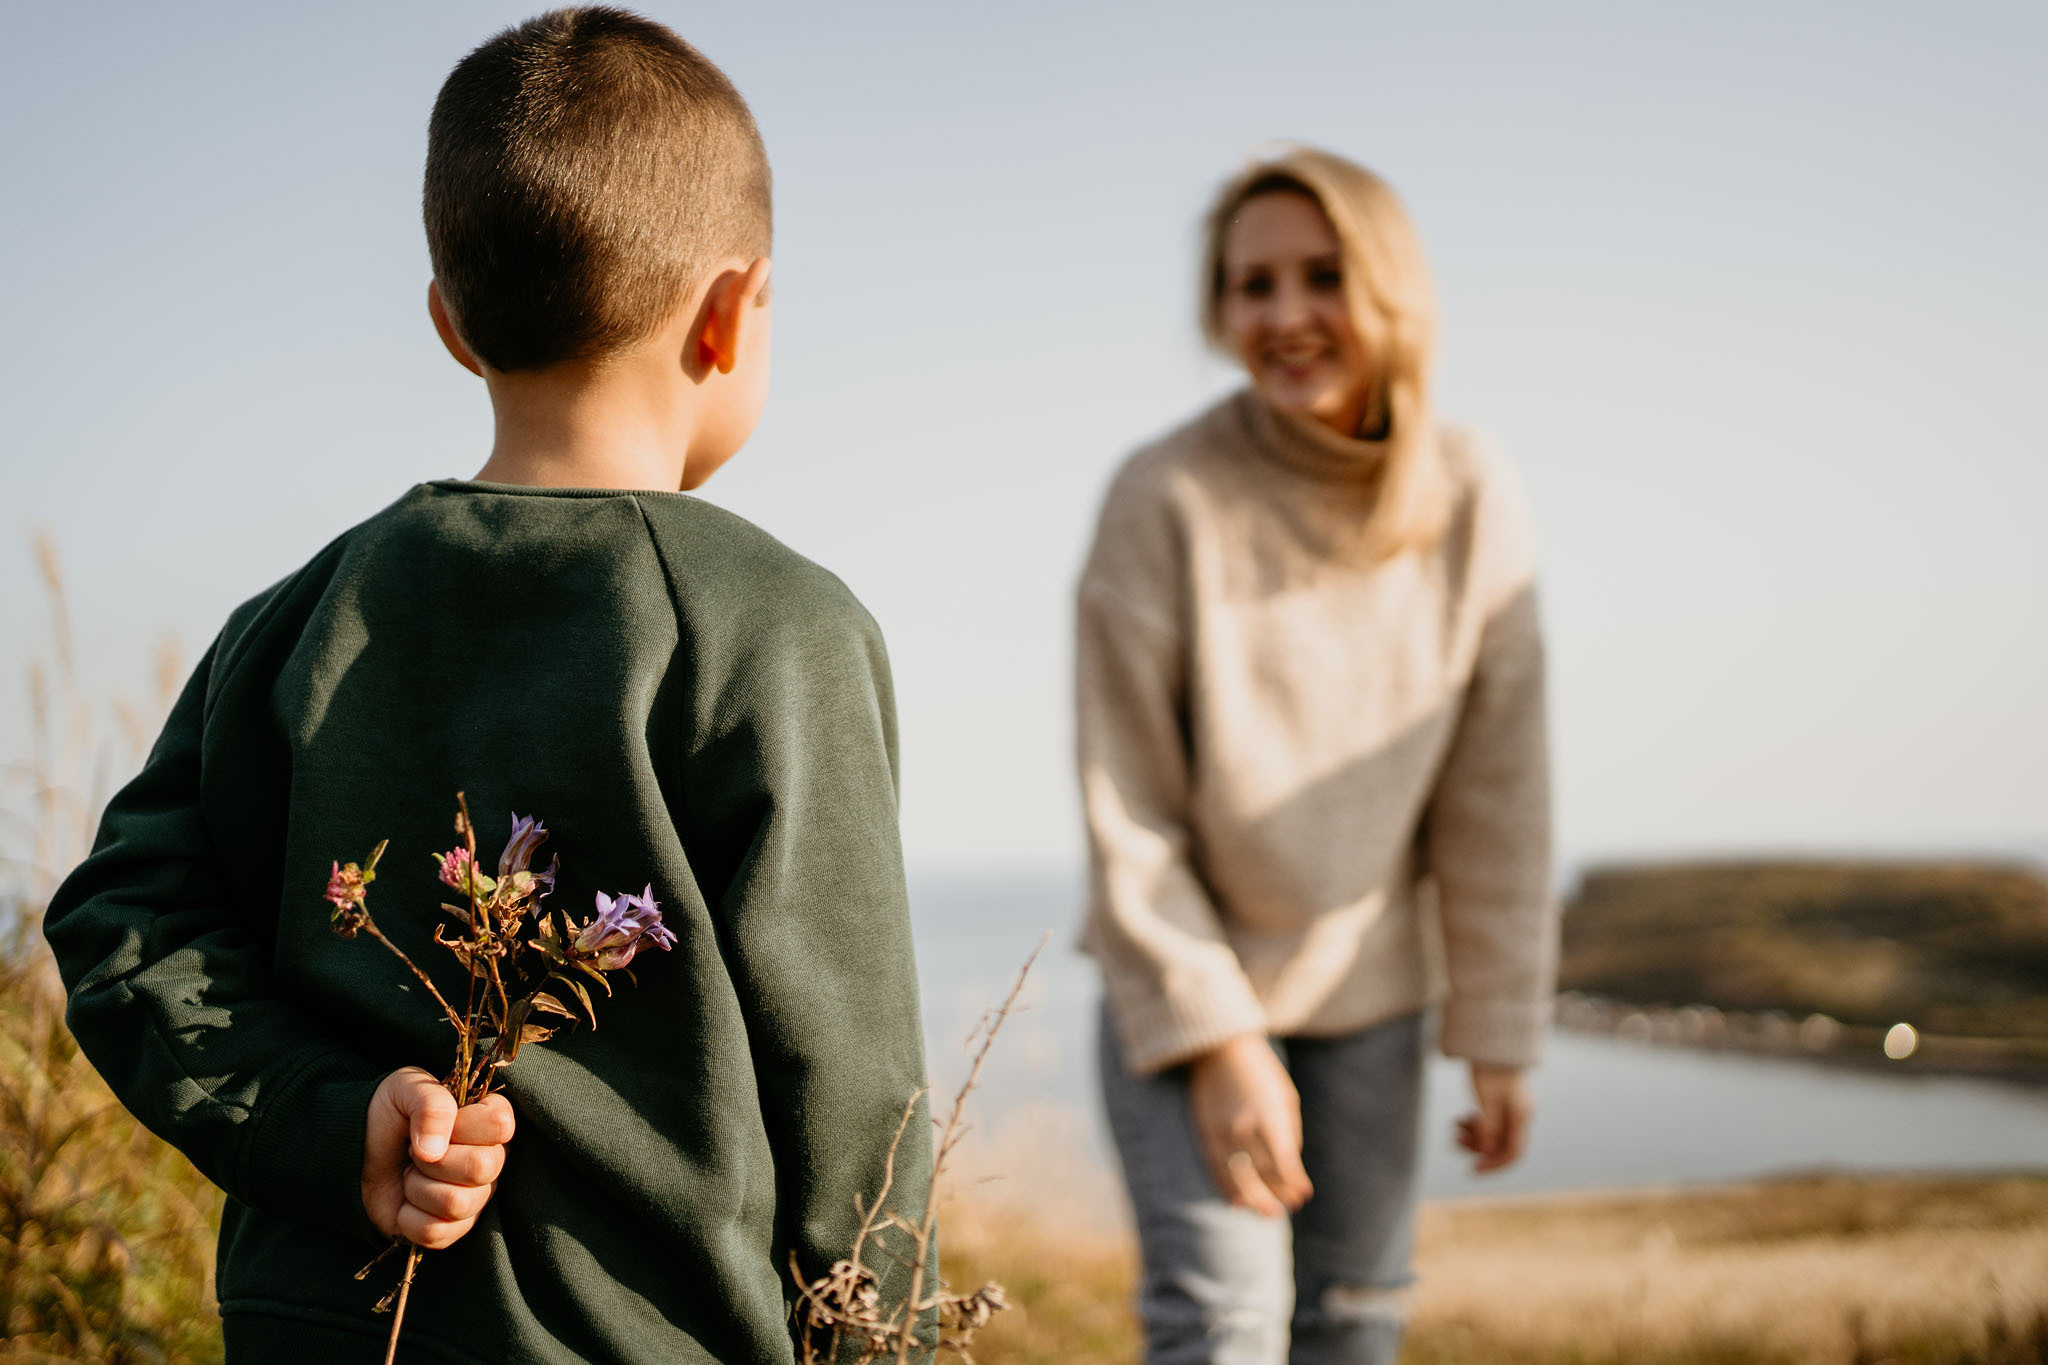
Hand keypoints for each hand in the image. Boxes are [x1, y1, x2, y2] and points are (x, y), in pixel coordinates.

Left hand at [361, 1066, 515, 1249]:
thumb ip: (430, 1105)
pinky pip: (437, 1232)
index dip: (463, 1126)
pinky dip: (408, 1218)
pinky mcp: (452, 1229)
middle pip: (481, 1167)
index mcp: (488, 1121)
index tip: (438, 1124)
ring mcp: (475, 1198)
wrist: (357, 1152)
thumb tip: (434, 1151)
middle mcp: (491, 1159)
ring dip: (418, 1188)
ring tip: (408, 1175)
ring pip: (457, 1203)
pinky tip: (405, 1202)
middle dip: (432, 1161)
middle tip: (414, 1153)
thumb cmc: (390, 1116)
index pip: (500, 1125)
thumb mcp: (404, 1089)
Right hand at [1186, 1034, 1312, 1216]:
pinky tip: (1238, 1202)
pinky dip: (1227, 1188)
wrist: (1219, 1049)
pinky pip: (1217, 1170)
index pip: (1283, 1163)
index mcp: (1269, 1117)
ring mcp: (1221, 1132)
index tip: (1303, 1195)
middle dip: (1278, 1194)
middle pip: (1262, 1174)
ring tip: (1268, 1213)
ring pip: (1239, 1178)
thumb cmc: (1260, 1073)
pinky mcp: (1205, 1133)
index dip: (1294, 1183)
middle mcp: (1244, 1128)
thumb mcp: (1284, 1098)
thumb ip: (1288, 1132)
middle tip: (1289, 1207)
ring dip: (1255, 1199)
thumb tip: (1289, 1166)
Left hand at [1455, 1062, 1530, 1173]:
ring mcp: (1512, 1108)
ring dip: (1473, 1134)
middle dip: (1477, 1146)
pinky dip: (1474, 1123)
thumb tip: (1485, 1152)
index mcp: (1522, 1116)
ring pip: (1493, 1133)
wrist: (1492, 1039)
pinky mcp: (1501, 1101)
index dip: (1493, 1165)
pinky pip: (1489, 1121)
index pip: (1513, 1152)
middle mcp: (1520, 1114)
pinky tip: (1458, 1119)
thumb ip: (1488, 1129)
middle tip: (1453, 1141)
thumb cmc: (1490, 1069)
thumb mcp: (1486, 1100)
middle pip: (1501, 1143)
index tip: (1471, 1169)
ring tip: (1452, 1126)